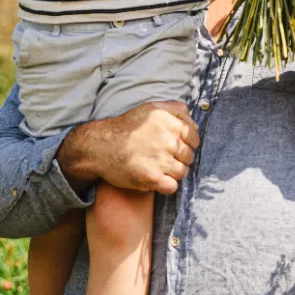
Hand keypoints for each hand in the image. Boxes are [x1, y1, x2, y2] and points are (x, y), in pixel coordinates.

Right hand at [58, 101, 199, 194]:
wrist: (99, 146)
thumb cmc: (126, 126)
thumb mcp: (151, 108)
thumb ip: (176, 109)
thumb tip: (195, 124)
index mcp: (168, 121)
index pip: (194, 137)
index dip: (188, 143)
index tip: (178, 146)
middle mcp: (166, 139)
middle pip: (189, 156)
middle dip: (180, 158)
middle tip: (165, 157)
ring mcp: (160, 159)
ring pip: (182, 172)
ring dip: (173, 172)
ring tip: (159, 168)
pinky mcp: (151, 178)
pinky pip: (172, 187)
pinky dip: (166, 186)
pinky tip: (156, 179)